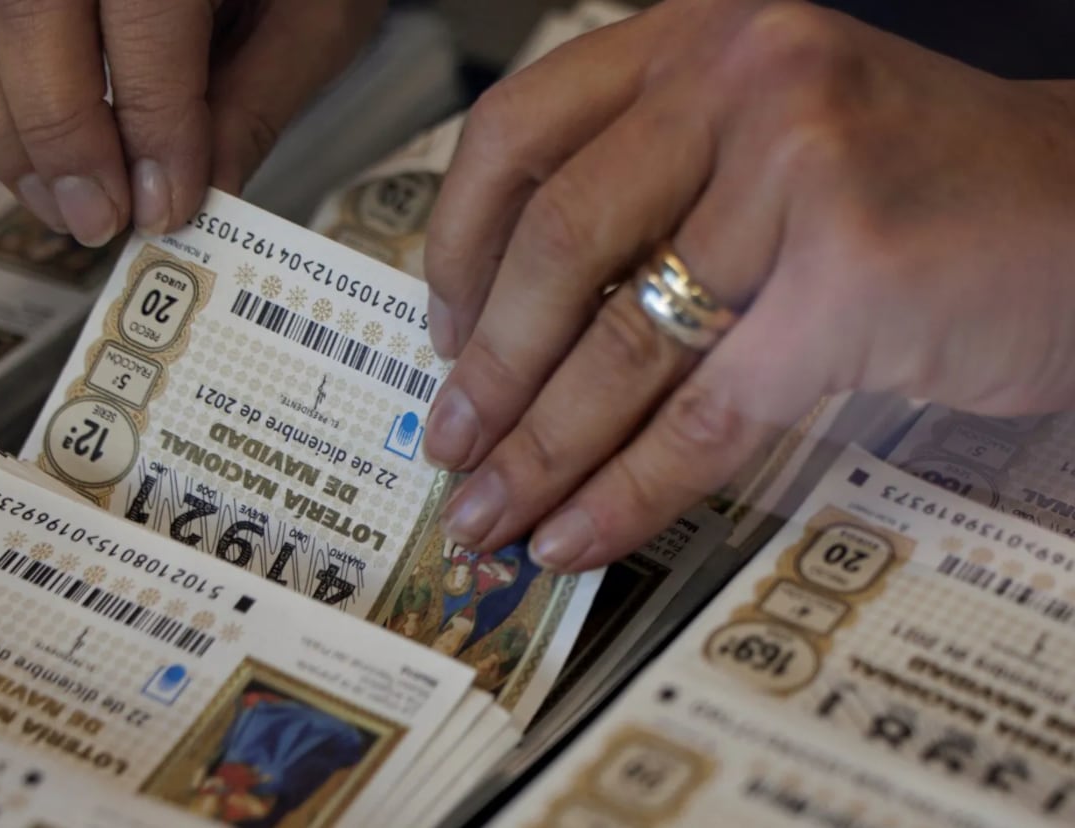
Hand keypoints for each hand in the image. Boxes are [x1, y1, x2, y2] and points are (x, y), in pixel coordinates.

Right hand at [0, 0, 383, 244]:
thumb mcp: (310, 13)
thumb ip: (254, 100)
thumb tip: (196, 194)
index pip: (147, 17)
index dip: (152, 122)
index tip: (165, 204)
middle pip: (29, 13)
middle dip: (60, 136)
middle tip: (98, 219)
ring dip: (5, 130)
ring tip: (62, 204)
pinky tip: (33, 156)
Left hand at [420, 0, 1074, 571]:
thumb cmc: (911, 189)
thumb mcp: (758, 148)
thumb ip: (645, 202)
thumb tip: (504, 335)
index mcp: (695, 39)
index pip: (518, 134)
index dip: (457, 249)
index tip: (442, 335)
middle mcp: (739, 77)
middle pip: (555, 243)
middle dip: (489, 370)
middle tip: (449, 447)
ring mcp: (800, 167)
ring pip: (623, 341)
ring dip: (540, 449)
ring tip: (490, 514)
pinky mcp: (854, 276)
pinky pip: (704, 412)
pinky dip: (628, 490)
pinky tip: (578, 533)